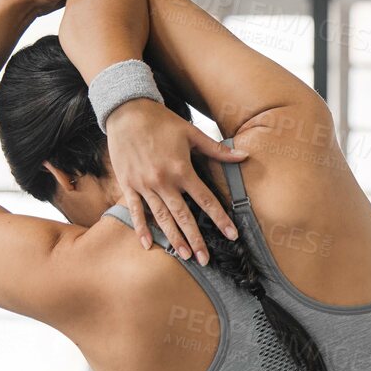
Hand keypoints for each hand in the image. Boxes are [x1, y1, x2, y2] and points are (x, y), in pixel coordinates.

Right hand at [105, 99, 244, 262]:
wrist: (126, 111)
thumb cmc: (161, 121)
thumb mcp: (192, 133)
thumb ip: (217, 150)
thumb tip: (244, 156)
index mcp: (182, 169)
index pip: (206, 200)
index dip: (220, 218)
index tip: (232, 235)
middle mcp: (163, 181)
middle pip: (184, 216)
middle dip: (196, 239)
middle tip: (206, 260)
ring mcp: (143, 184)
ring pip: (162, 217)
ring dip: (174, 238)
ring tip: (185, 256)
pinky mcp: (128, 184)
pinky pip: (135, 210)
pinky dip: (141, 228)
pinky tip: (148, 244)